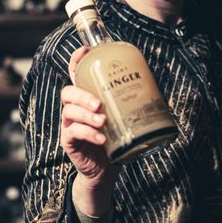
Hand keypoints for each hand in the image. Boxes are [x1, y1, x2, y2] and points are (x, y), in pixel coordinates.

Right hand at [61, 47, 118, 214]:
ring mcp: (69, 125)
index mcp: (86, 98)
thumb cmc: (115, 141)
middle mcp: (74, 109)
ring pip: (69, 112)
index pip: (76, 75)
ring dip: (86, 115)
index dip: (77, 61)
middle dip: (83, 95)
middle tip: (99, 104)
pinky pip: (73, 133)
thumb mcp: (123, 118)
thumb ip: (130, 102)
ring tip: (103, 121)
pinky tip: (101, 139)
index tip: (85, 51)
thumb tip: (153, 85)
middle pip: (68, 92)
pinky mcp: (69, 142)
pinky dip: (87, 134)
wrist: (105, 171)